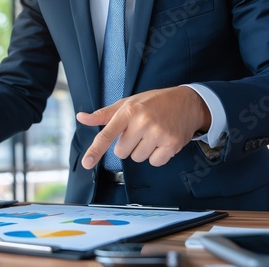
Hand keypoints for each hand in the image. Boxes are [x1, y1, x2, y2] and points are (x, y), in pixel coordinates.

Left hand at [77, 86, 210, 167]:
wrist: (187, 102)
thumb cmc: (153, 102)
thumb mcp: (127, 103)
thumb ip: (104, 114)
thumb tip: (81, 117)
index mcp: (128, 111)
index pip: (107, 134)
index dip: (95, 150)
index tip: (87, 163)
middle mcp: (142, 122)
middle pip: (121, 152)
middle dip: (128, 145)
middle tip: (140, 131)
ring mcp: (158, 134)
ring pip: (137, 158)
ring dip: (143, 150)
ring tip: (152, 134)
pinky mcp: (171, 144)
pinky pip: (154, 162)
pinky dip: (157, 156)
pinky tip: (162, 141)